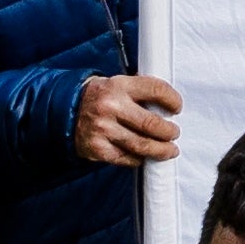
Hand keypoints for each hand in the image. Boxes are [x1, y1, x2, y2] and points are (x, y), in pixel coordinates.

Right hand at [68, 74, 182, 170]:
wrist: (66, 110)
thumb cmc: (101, 97)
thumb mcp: (118, 84)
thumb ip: (140, 92)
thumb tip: (169, 107)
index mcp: (119, 85)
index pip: (155, 89)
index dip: (172, 99)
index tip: (178, 107)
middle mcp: (111, 106)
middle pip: (151, 124)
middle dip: (169, 131)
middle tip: (175, 133)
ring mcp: (103, 129)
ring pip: (142, 145)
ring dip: (161, 150)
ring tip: (170, 150)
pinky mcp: (97, 149)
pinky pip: (127, 158)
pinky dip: (139, 159)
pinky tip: (145, 155)